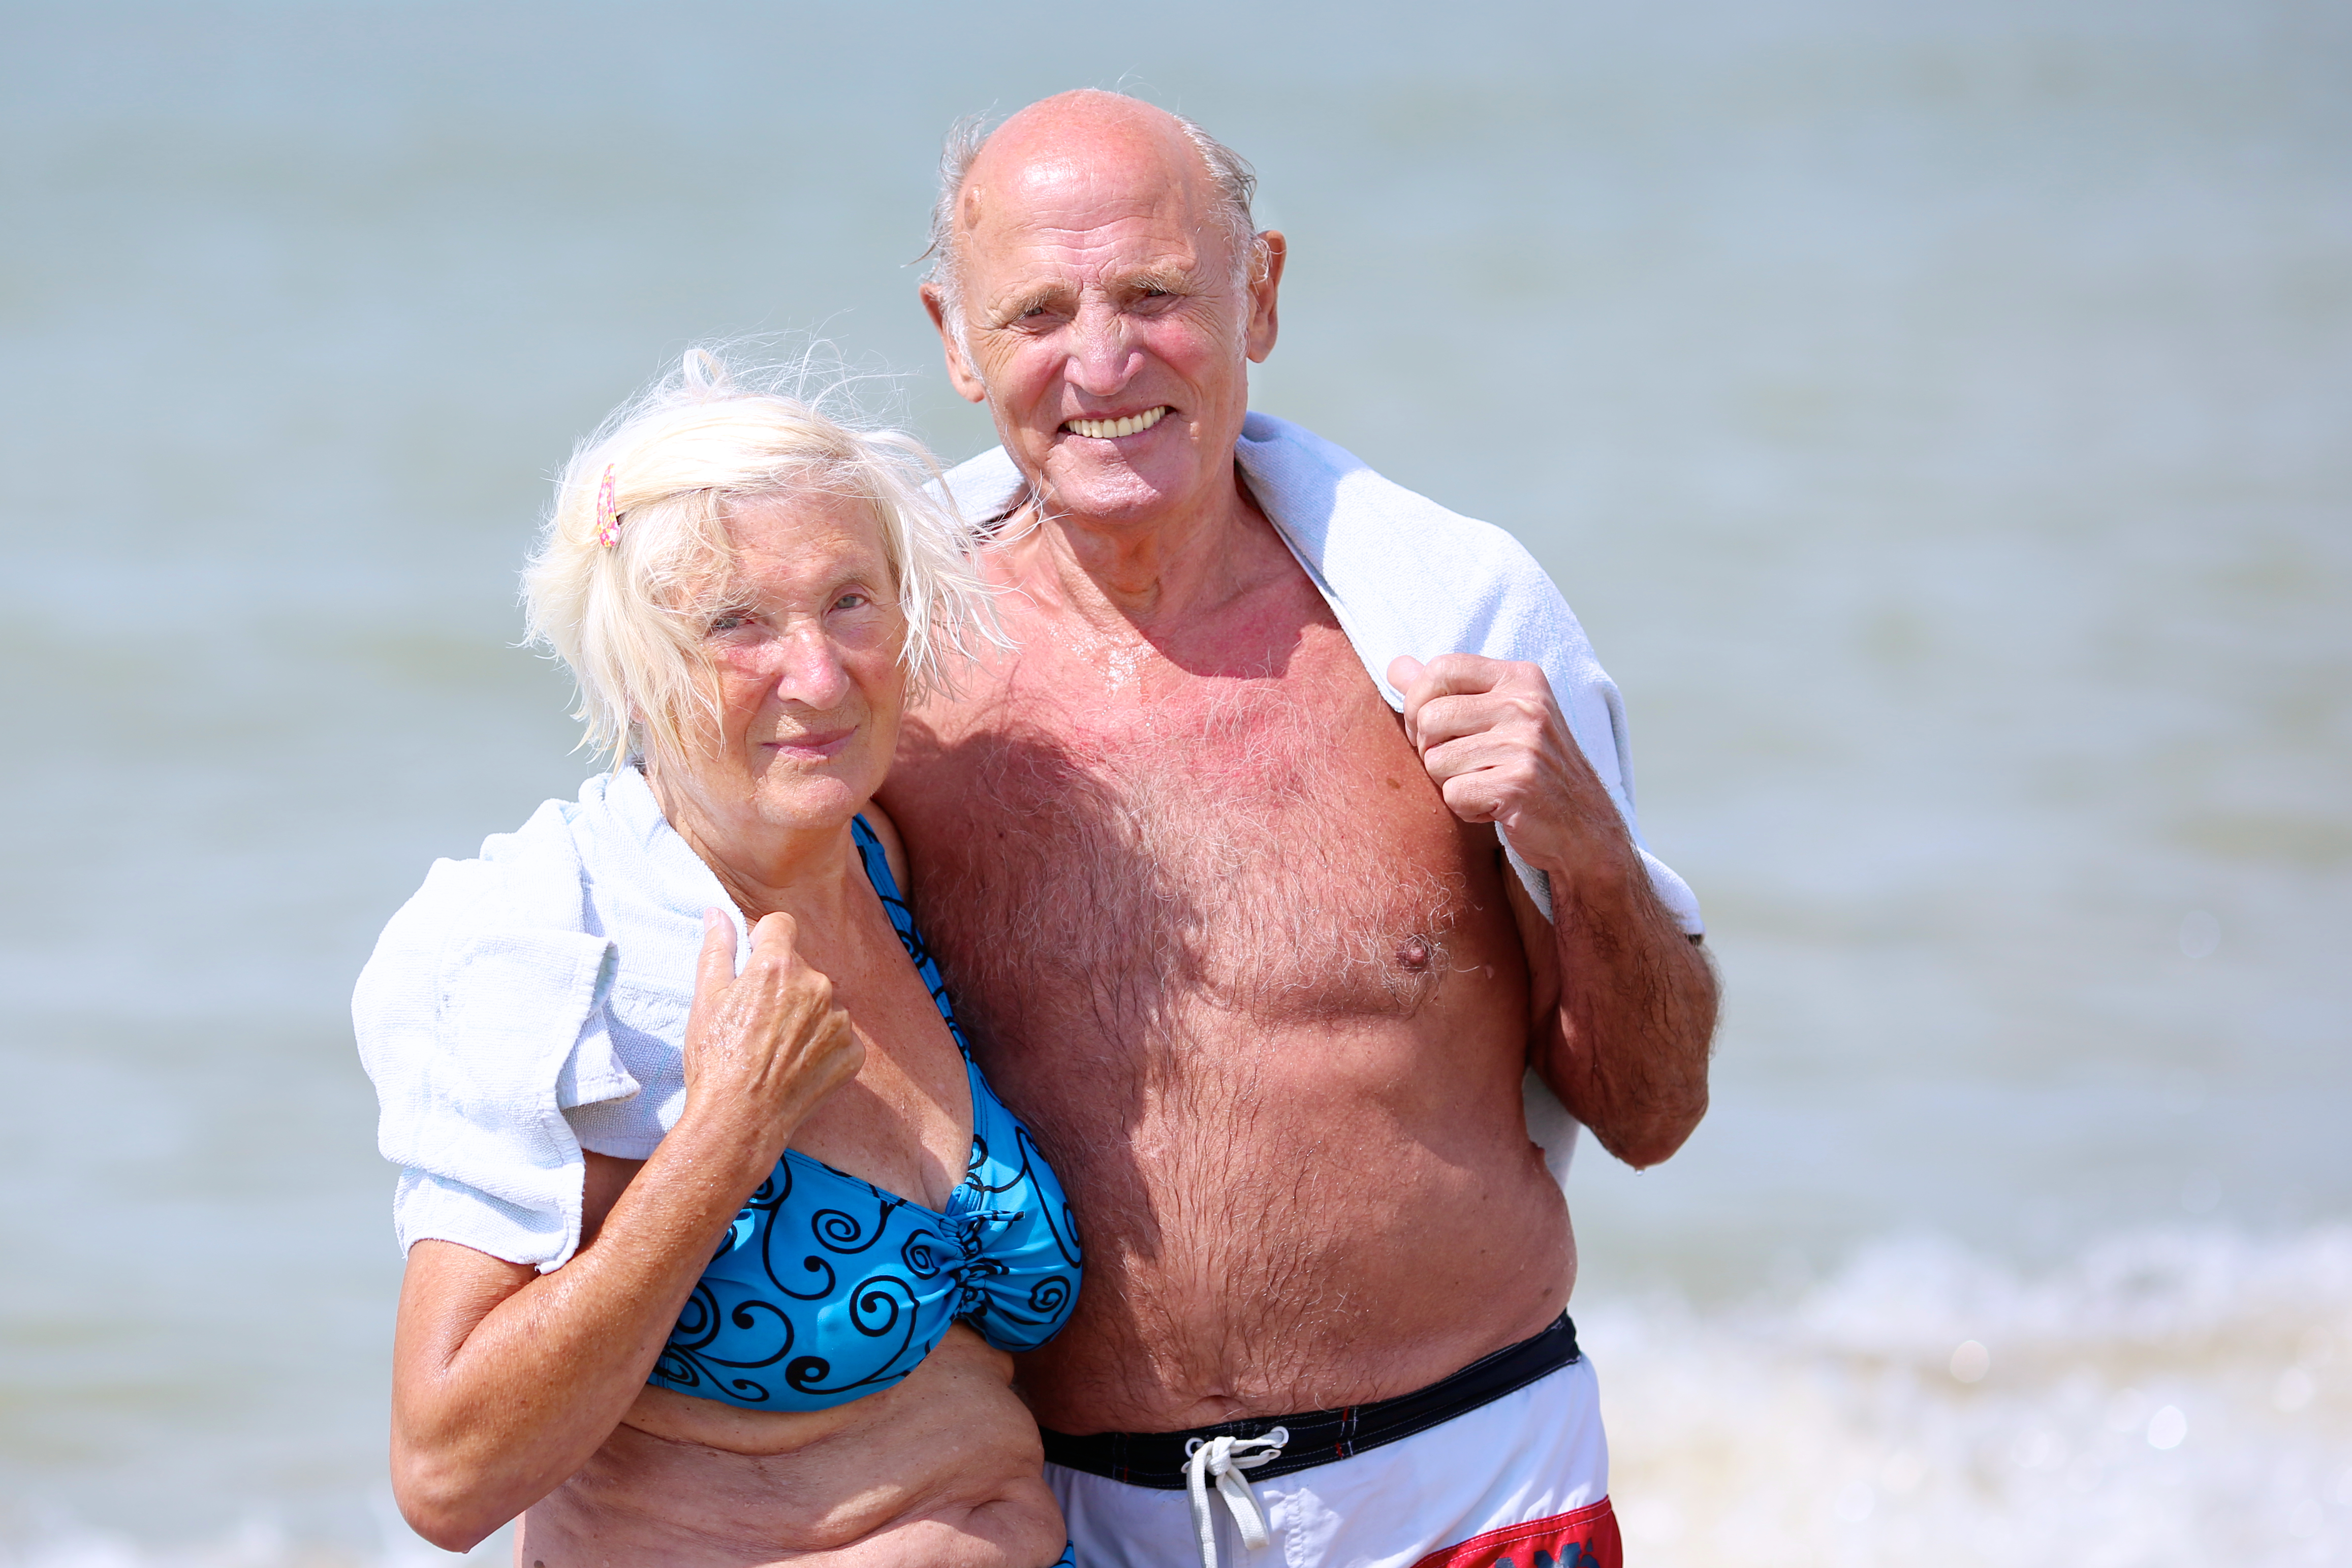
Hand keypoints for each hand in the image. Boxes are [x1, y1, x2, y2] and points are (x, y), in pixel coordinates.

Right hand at [679, 908, 861, 1158]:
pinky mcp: (853, 1052)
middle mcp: (816, 985)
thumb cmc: (715, 1060)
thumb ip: (717, 949)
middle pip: (801, 968)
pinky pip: (839, 1036)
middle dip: (782, 986)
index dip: (764, 943)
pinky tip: (796, 1066)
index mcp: (778, 966)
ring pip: (822, 1003)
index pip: (781, 926)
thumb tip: (717, 913)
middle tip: (756, 1023)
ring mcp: (839, 1020)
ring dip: (804, 1017)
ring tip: (775, 1049)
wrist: (740, 1120)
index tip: (753, 968)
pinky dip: (822, 1047)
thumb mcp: (706, 1000)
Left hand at [1387, 653, 1630, 878]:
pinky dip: (1467, 808)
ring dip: (1451, 783)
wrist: (1583, 827)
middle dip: (1431, 750)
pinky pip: (1454, 794)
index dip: (1419, 702)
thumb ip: (1447, 690)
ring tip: (1486, 785)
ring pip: (1436, 760)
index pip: (1441, 668)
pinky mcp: (1519, 784)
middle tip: (1462, 766)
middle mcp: (1526, 704)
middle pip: (1430, 718)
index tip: (1433, 729)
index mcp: (1520, 678)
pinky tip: (1496, 807)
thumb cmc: (1531, 767)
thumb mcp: (1498, 716)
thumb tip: (1396, 666)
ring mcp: (1525, 744)